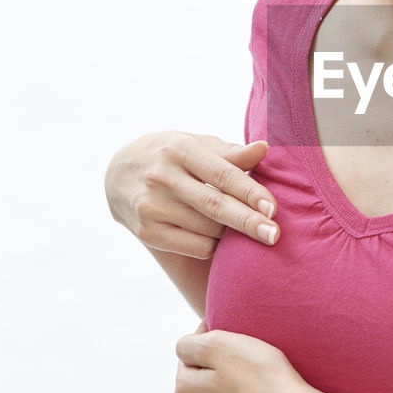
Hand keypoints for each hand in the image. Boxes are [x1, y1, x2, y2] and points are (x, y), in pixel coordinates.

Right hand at [104, 132, 280, 256]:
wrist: (118, 174)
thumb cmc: (171, 156)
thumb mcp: (196, 144)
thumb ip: (231, 152)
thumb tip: (264, 148)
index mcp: (180, 150)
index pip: (222, 174)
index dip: (250, 192)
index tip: (274, 209)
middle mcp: (162, 178)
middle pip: (214, 205)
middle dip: (248, 222)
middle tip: (274, 235)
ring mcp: (151, 207)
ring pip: (207, 229)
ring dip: (232, 233)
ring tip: (243, 227)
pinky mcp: (146, 232)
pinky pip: (195, 247)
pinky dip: (213, 245)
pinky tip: (216, 235)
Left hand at [174, 318, 319, 392]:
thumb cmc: (260, 375)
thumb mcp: (219, 344)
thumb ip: (190, 344)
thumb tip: (186, 346)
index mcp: (184, 390)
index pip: (187, 355)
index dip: (209, 340)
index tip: (232, 335)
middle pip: (200, 379)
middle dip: (216, 366)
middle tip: (245, 357)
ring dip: (229, 388)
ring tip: (254, 379)